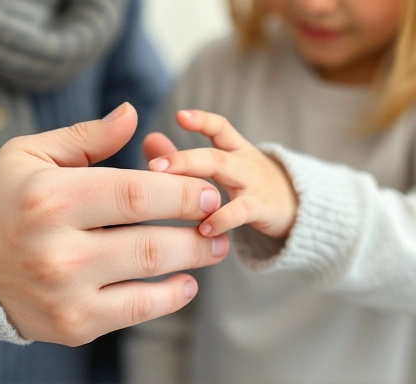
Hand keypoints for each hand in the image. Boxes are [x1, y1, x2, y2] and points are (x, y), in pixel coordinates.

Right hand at [0, 103, 228, 346]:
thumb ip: (86, 137)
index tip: (207, 191)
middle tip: (218, 217)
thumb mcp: (31, 155)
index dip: (182, 192)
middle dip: (198, 229)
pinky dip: (170, 298)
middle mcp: (57, 249)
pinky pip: (135, 312)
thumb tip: (132, 114)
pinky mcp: (73, 324)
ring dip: (194, 261)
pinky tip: (186, 283)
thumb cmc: (2, 199)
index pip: (135, 194)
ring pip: (150, 276)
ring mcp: (66, 293)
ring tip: (215, 248)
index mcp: (50, 198)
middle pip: (151, 239)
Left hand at [145, 110, 297, 238]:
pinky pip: (242, 211)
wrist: (300, 206)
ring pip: (227, 177)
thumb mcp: (222, 168)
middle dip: (184, 159)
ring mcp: (254, 184)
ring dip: (198, 187)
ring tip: (169, 197)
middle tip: (153, 166)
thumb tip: (148, 139)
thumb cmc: (250, 184)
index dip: (201, 120)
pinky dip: (222, 220)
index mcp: (234, 149)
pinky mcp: (263, 208)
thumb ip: (183, 159)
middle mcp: (244, 162)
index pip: (220, 127)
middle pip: (215, 156)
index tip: (179, 115)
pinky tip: (202, 230)